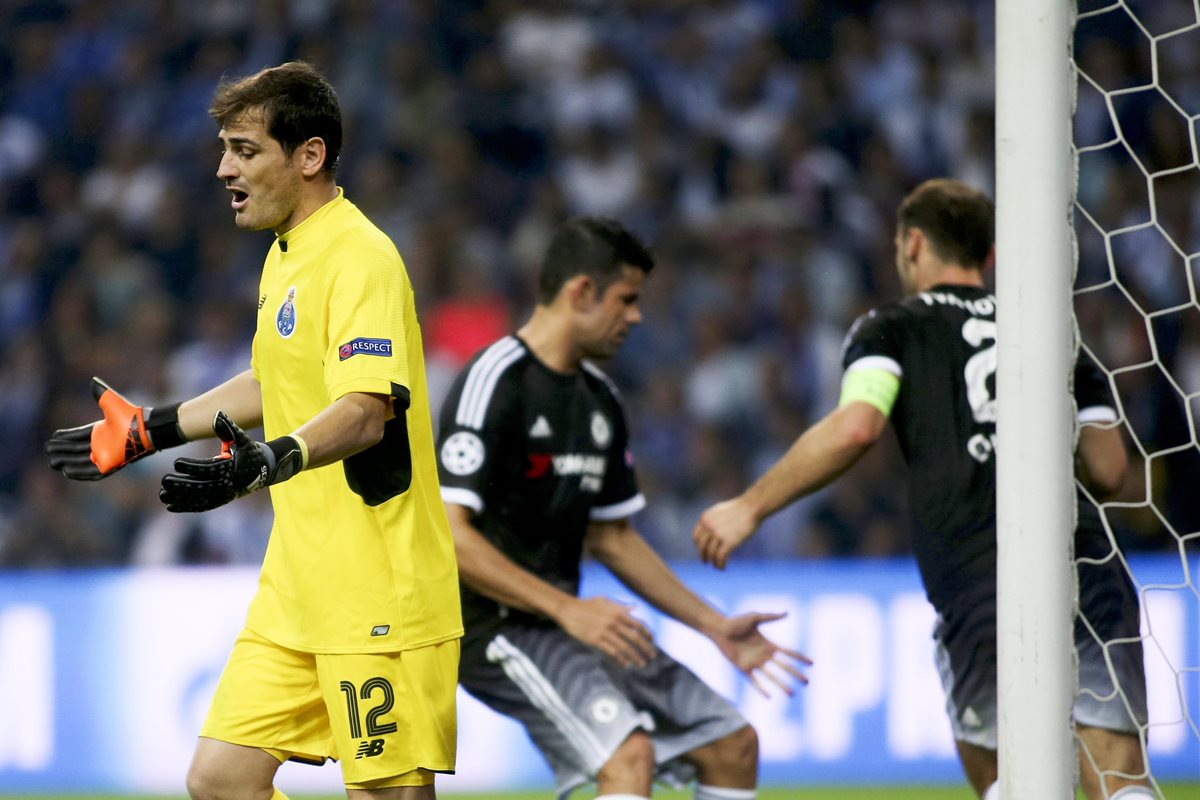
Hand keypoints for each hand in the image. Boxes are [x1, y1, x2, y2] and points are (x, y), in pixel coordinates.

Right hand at [46, 377, 155, 479]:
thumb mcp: (111, 402)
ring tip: (53, 462)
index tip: (54, 436)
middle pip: (77, 449)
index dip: (66, 436)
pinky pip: (93, 472)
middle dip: (63, 450)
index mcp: (101, 431)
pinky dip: (80, 473)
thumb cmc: (129, 415)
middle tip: (48, 450)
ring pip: (82, 461)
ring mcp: (107, 456)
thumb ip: (100, 393)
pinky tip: (67, 471)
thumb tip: (93, 380)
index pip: (79, 435)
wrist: (144, 428)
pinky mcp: (111, 465)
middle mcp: (103, 445)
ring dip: (68, 462)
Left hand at [159, 412, 303, 512]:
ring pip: (199, 499)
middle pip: (200, 487)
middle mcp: (228, 484)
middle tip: (164, 480)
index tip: (175, 463)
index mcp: (231, 469)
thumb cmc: (251, 452)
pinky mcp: (222, 500)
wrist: (266, 470)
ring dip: (180, 498)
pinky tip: (171, 506)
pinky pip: (203, 506)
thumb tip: (217, 414)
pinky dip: (187, 507)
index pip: (207, 469)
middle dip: (181, 484)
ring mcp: (225, 495)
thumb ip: (229, 427)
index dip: (191, 467)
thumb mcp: (243, 439)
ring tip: (162, 495)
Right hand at [557, 596, 656, 668]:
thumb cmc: (587, 604)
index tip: (652, 641)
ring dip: (635, 657)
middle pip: (634, 637)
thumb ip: (620, 606)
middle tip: (652, 656)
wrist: (568, 609)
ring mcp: (604, 632)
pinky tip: (626, 665)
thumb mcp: (605, 601)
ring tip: (642, 664)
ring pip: (624, 647)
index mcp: (617, 612)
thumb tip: (634, 608)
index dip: (648, 634)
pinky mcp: (595, 640)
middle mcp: (613, 622)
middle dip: (645, 648)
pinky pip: (611, 652)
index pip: (638, 624)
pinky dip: (620, 659)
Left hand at [692, 497, 757, 569]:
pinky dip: (720, 564)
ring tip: (717, 566)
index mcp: (705, 518)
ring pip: (710, 554)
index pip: (696, 537)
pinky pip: (720, 557)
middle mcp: (709, 526)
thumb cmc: (740, 508)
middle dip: (703, 556)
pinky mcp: (728, 542)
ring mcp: (718, 534)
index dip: (699, 546)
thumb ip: (713, 520)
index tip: (703, 551)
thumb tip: (711, 531)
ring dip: (713, 562)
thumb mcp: (720, 511)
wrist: (752, 506)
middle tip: (706, 561)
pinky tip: (723, 567)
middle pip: (701, 547)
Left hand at [711, 611, 811, 697]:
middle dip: (795, 674)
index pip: (788, 653)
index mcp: (769, 645)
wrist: (719, 629)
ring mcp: (755, 663)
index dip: (800, 658)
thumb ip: (770, 617)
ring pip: (772, 677)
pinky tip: (769, 697)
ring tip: (792, 694)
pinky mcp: (744, 669)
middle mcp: (764, 656)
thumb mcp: (755, 617)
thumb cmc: (736, 622)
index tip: (812, 663)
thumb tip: (787, 613)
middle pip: (784, 667)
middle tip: (807, 682)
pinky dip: (761, 689)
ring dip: (782, 685)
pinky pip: (754, 681)